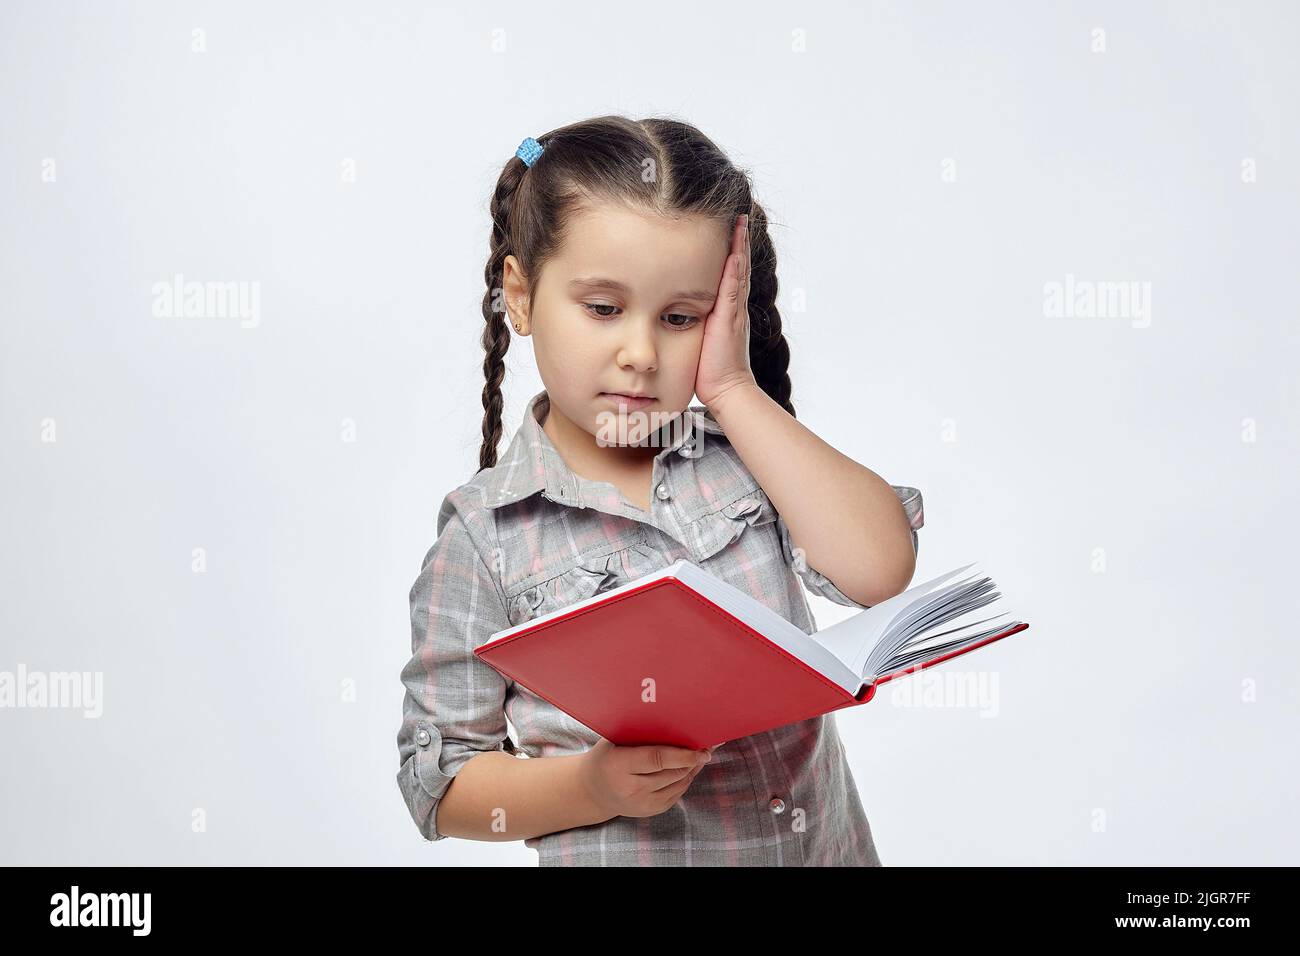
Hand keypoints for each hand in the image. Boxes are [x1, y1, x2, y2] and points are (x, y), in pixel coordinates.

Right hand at [577, 738, 719, 819]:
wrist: (594, 790)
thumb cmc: (607, 756)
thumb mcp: (614, 741)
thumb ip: (639, 733)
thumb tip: (675, 721)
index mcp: (618, 766)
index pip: (656, 759)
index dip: (682, 754)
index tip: (701, 749)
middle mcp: (630, 789)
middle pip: (671, 773)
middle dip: (692, 760)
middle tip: (707, 747)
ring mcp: (641, 804)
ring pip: (678, 784)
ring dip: (692, 769)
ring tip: (702, 754)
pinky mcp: (651, 811)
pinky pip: (677, 793)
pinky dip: (685, 779)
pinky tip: (689, 767)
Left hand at [695, 213, 758, 409]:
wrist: (726, 389)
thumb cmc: (710, 370)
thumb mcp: (699, 338)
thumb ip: (692, 322)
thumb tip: (676, 313)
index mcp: (726, 310)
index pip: (729, 274)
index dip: (730, 252)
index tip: (729, 229)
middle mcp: (733, 306)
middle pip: (738, 265)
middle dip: (738, 240)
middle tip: (739, 215)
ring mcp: (734, 310)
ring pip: (738, 270)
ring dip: (739, 245)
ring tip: (740, 221)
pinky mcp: (729, 317)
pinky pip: (734, 285)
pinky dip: (736, 265)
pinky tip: (735, 248)